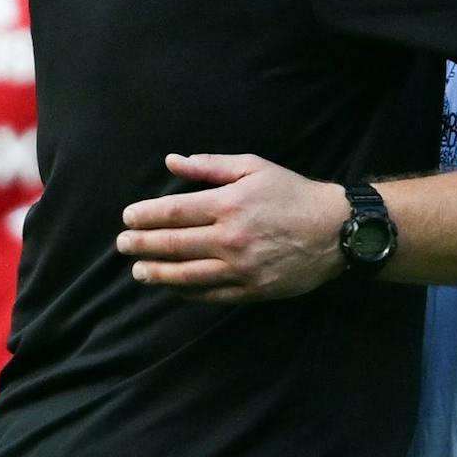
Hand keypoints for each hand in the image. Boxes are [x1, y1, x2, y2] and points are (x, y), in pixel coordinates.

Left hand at [116, 154, 347, 303]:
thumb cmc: (292, 193)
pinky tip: (172, 288)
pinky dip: (186, 292)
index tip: (127, 217)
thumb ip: (210, 166)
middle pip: (174, 244)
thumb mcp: (253, 168)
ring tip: (138, 272)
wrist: (335, 230)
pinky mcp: (251, 289)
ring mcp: (240, 267)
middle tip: (122, 245)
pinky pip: (210, 294)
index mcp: (229, 204)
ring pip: (186, 274)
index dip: (146, 216)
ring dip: (157, 274)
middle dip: (142, 245)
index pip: (174, 212)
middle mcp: (230, 237)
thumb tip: (172, 162)